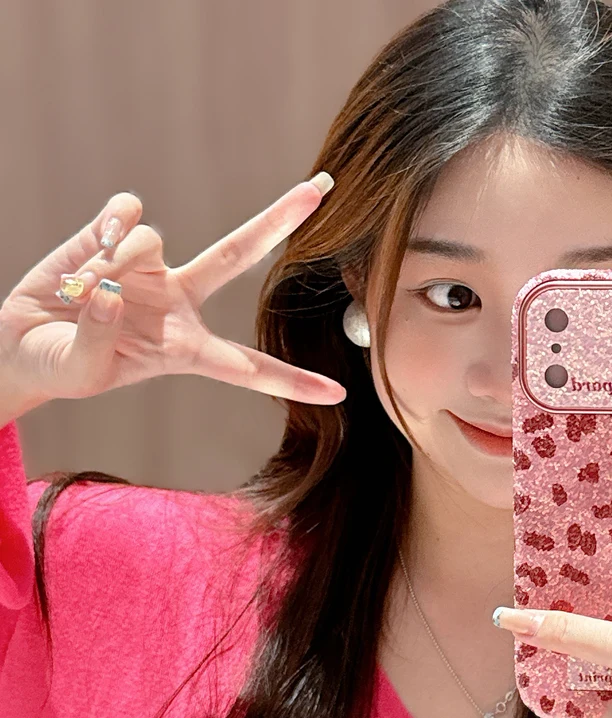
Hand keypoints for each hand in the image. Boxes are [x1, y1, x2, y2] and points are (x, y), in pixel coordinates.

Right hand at [0, 174, 345, 408]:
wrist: (19, 343)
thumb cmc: (60, 368)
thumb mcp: (80, 374)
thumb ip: (97, 340)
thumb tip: (112, 289)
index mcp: (185, 350)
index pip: (247, 367)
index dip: (291, 381)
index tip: (338, 392)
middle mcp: (179, 302)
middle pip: (239, 254)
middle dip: (279, 220)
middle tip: (321, 188)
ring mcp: (152, 266)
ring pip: (150, 238)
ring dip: (107, 265)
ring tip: (78, 294)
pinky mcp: (116, 236)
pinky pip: (125, 214)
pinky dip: (101, 232)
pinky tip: (87, 253)